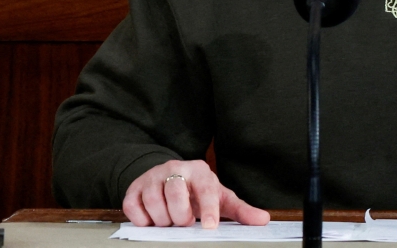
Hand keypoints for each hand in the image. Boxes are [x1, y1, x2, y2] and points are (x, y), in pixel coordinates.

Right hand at [123, 159, 269, 227]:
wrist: (169, 178)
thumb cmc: (198, 191)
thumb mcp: (219, 198)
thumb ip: (240, 210)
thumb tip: (263, 220)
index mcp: (199, 170)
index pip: (205, 188)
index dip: (208, 209)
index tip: (209, 227)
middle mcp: (174, 169)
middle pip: (176, 194)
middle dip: (181, 216)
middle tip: (184, 222)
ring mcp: (152, 177)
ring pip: (154, 203)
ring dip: (163, 220)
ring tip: (170, 220)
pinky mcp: (134, 188)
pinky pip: (133, 208)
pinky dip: (142, 220)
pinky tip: (152, 219)